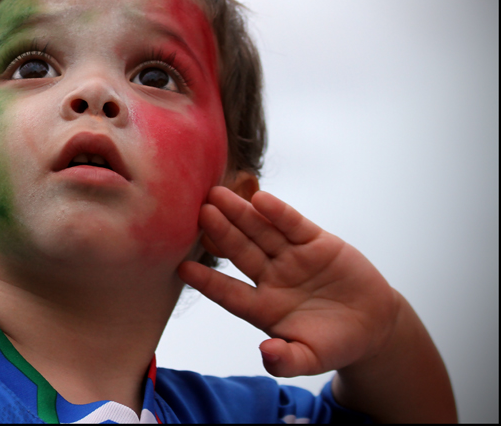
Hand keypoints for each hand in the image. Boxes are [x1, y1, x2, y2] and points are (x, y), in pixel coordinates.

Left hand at [178, 187, 399, 377]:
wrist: (373, 325)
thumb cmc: (334, 344)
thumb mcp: (311, 359)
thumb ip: (287, 361)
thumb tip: (267, 354)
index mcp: (263, 307)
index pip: (228, 292)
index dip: (207, 281)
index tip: (183, 268)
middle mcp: (271, 278)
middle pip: (240, 252)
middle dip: (220, 232)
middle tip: (199, 211)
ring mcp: (291, 258)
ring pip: (260, 232)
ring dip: (240, 214)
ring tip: (217, 195)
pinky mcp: (315, 243)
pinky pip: (292, 225)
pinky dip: (277, 212)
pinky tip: (259, 199)